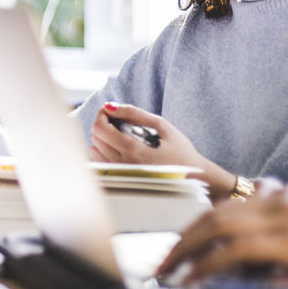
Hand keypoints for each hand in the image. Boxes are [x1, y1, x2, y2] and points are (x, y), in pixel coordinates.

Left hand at [91, 102, 233, 198]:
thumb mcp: (161, 125)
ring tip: (119, 135)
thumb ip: (134, 113)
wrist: (192, 179)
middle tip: (117, 120)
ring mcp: (121, 176)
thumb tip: (109, 106)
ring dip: (102, 139)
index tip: (110, 111)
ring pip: (95, 152)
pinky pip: (100, 165)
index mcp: (133, 150)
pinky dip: (103, 153)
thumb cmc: (180, 150)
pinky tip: (118, 149)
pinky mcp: (122, 182)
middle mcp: (123, 166)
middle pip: (95, 139)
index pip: (100, 128)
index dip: (101, 115)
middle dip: (102, 124)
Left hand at [156, 190, 287, 288]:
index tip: (179, 246)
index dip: (198, 227)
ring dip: (185, 250)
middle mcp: (277, 203)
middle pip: (213, 215)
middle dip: (182, 238)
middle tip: (161, 261)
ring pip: (215, 227)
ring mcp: (281, 219)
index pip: (227, 209)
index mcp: (284, 201)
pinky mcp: (287, 242)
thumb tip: (264, 270)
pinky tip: (192, 278)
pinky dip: (206, 263)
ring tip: (166, 271)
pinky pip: (233, 251)